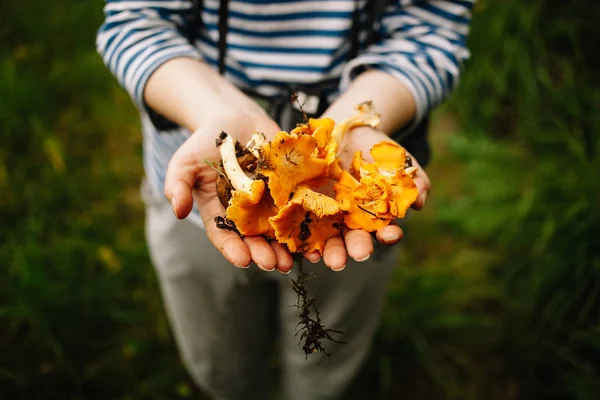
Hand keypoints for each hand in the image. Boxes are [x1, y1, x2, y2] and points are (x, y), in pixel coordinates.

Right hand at [164, 110, 295, 273]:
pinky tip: (316, 236)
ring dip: (287, 247)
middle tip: (273, 264)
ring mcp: (270, 203)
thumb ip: (179, 184)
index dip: (233, 249)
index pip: (225, 236)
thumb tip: (178, 211)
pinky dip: (308, 223)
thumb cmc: (206, 142)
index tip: (242, 260)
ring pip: (279, 231)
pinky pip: (300, 208)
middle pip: (255, 239)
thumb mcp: (186, 161)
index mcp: (221, 213)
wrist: (236, 119)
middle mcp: (247, 214)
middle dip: (264, 253)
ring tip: (294, 259)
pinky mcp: (291, 189)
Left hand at [303, 126, 430, 270]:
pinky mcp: (306, 205)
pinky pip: (305, 225)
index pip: (385, 230)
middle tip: (360, 254)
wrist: (345, 131)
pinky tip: (308, 249)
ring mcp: (329, 214)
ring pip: (330, 238)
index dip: (389, 234)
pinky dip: (306, 240)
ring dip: (332, 251)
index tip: (390, 235)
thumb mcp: (398, 160)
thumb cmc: (376, 150)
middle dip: (358, 247)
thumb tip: (419, 202)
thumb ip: (414, 180)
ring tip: (335, 261)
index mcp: (377, 214)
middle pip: (355, 239)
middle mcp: (352, 220)